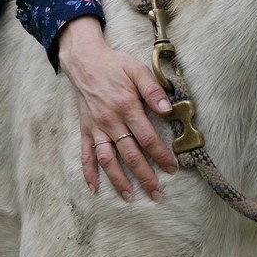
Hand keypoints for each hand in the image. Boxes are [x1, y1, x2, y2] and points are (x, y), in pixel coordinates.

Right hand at [58, 16, 176, 201]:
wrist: (84, 60)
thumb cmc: (114, 65)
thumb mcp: (136, 69)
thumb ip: (153, 90)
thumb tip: (168, 109)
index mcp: (126, 106)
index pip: (147, 137)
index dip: (160, 155)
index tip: (172, 168)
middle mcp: (110, 121)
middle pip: (130, 154)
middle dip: (145, 176)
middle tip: (157, 193)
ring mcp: (96, 127)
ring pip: (108, 159)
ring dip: (119, 180)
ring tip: (130, 196)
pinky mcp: (85, 128)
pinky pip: (86, 154)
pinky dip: (88, 172)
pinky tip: (94, 187)